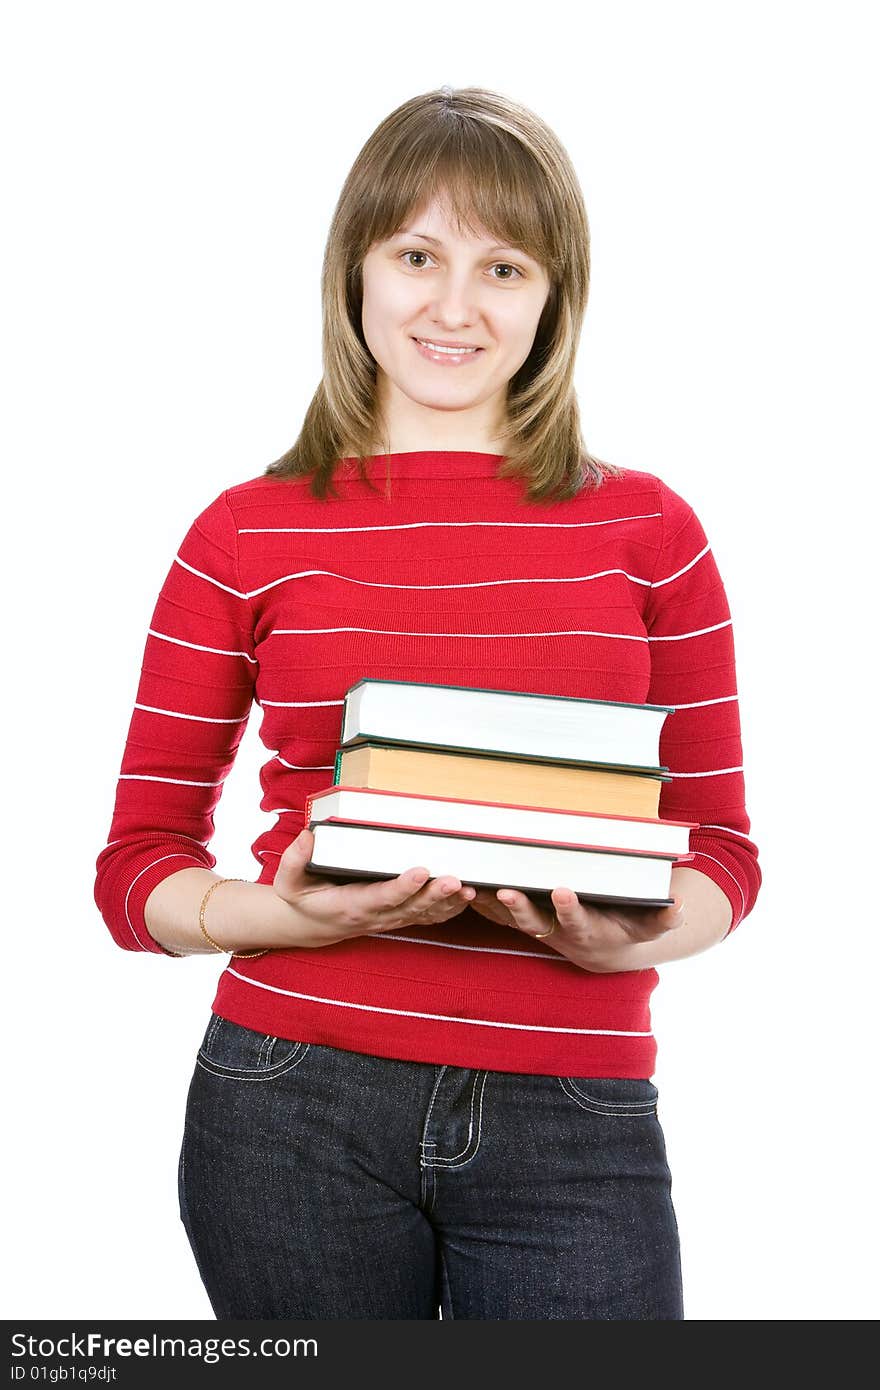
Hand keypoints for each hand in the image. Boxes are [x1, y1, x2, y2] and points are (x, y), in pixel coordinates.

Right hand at [272, 827, 476, 946]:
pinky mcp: (401, 917)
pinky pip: (429, 917)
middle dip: (434, 894)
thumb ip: (295, 860)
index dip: (402, 887)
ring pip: (425, 914)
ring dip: (449, 903)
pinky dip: (450, 909)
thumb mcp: (288, 883)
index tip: (420, 871)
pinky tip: (470, 897)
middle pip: (410, 907)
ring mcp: (391, 919)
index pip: (381, 897)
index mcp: (351, 905)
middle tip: (455, 879)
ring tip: (470, 889)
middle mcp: (376, 916)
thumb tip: (309, 836)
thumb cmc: (303, 898)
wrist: (312, 925)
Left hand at [466, 883, 685, 971]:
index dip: (569, 908)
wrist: (604, 950)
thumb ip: (663, 919)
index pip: (577, 919)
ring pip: (508, 918)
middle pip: (535, 921)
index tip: (562, 891)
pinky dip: (478, 902)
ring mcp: (538, 927)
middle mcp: (557, 931)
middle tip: (506, 890)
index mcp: (586, 929)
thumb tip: (680, 909)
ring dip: (488, 905)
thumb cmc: (628, 928)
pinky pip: (495, 914)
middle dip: (520, 907)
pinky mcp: (523, 920)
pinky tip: (459, 885)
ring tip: (468, 886)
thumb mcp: (648, 926)